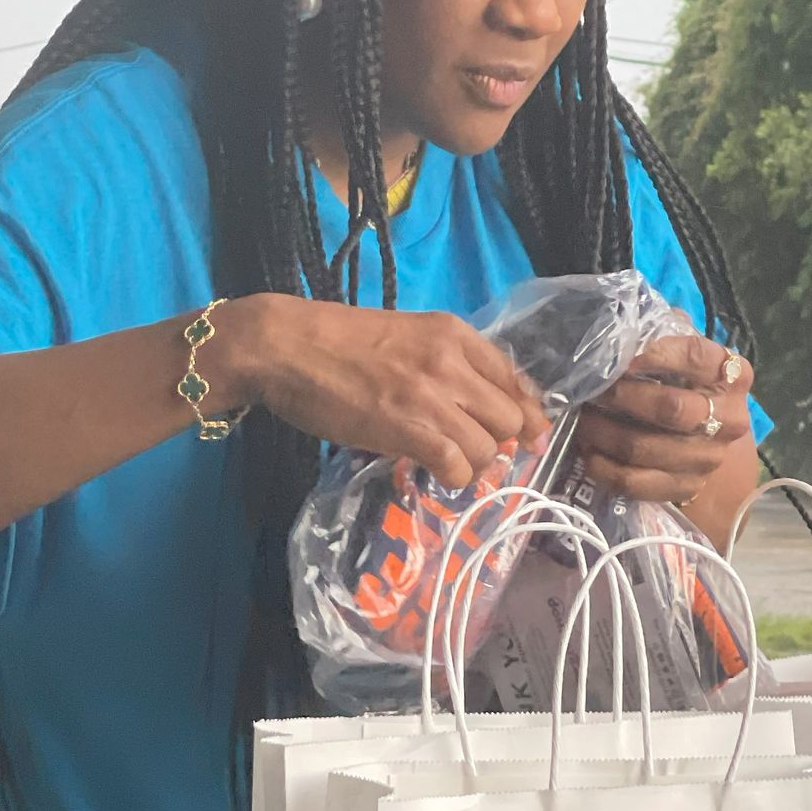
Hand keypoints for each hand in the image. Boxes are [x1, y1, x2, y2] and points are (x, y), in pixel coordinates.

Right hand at [222, 295, 550, 487]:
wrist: (286, 347)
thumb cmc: (336, 343)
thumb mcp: (405, 337)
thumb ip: (444, 363)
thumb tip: (474, 404)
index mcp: (454, 334)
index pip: (515, 378)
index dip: (526, 412)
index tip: (524, 433)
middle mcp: (452, 362)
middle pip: (511, 417)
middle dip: (498, 441)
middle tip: (470, 450)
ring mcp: (433, 396)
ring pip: (488, 447)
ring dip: (471, 464)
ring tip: (444, 462)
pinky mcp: (410, 429)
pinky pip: (457, 466)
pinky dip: (450, 477)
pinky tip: (428, 472)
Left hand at [576, 331, 754, 505]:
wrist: (710, 439)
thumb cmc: (687, 383)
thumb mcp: (682, 351)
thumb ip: (661, 331)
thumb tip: (620, 319)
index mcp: (733, 375)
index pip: (694, 356)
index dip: (653, 353)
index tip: (618, 354)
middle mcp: (730, 418)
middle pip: (669, 408)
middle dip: (620, 396)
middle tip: (591, 389)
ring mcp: (709, 458)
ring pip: (644, 447)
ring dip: (602, 432)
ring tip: (582, 418)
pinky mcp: (686, 488)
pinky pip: (634, 482)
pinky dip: (603, 466)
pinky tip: (589, 451)